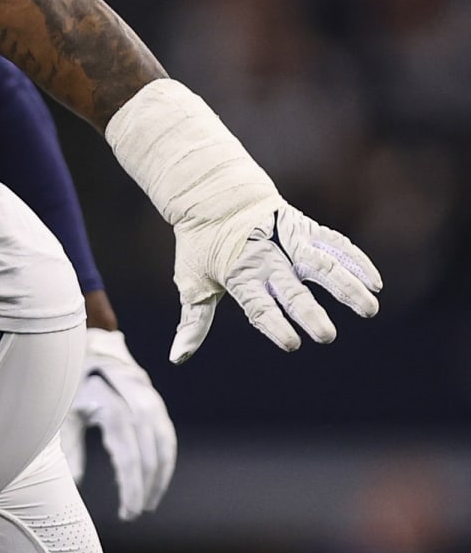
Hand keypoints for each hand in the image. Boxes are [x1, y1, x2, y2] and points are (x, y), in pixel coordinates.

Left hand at [58, 328, 175, 519]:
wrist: (78, 342)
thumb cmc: (63, 381)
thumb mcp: (59, 410)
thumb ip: (68, 447)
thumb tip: (75, 486)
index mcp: (108, 401)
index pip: (127, 454)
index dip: (130, 486)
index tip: (127, 512)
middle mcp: (133, 398)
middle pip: (148, 451)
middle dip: (144, 486)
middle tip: (135, 513)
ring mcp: (147, 396)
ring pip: (162, 443)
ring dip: (159, 476)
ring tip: (148, 502)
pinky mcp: (153, 398)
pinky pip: (166, 433)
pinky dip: (165, 458)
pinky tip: (159, 478)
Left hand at [171, 203, 381, 364]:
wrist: (213, 194)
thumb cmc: (202, 245)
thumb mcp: (192, 281)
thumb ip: (194, 322)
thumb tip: (178, 357)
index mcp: (238, 274)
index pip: (257, 304)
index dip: (273, 323)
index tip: (291, 344)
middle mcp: (266, 258)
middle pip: (292, 288)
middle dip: (309, 312)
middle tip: (327, 336)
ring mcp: (286, 240)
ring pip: (320, 263)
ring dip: (346, 285)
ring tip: (370, 308)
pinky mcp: (303, 227)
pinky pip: (333, 243)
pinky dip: (354, 259)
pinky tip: (374, 280)